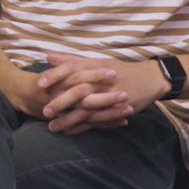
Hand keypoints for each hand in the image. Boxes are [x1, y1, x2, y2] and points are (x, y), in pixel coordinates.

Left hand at [36, 54, 168, 134]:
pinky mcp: (115, 110)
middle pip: (78, 91)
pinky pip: (96, 121)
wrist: (149, 79)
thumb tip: (48, 56)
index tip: (39, 84)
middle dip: (61, 101)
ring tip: (53, 126)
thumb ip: (72, 60)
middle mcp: (101, 81)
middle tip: (44, 110)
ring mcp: (109, 97)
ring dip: (69, 119)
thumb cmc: (120, 69)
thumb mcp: (98, 61)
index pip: (72, 69)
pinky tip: (69, 131)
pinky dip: (82, 127)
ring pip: (86, 109)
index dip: (55, 76)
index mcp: (95, 66)